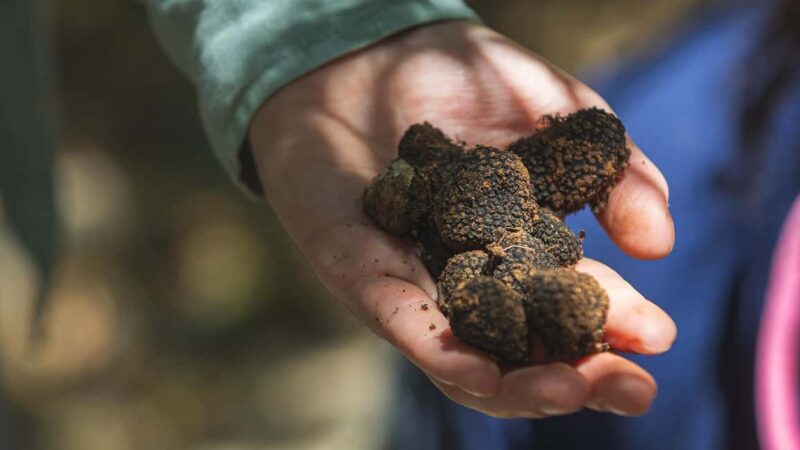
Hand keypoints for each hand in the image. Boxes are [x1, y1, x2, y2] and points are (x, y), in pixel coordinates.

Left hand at [249, 21, 675, 417]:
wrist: (371, 49)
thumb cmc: (463, 78)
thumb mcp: (554, 114)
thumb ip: (608, 171)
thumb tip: (660, 242)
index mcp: (518, 251)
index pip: (570, 305)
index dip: (616, 324)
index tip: (660, 336)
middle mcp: (467, 280)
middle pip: (522, 350)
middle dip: (579, 375)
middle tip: (633, 391)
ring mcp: (411, 280)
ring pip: (461, 356)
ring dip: (513, 383)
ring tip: (568, 388)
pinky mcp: (356, 267)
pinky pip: (393, 315)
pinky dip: (434, 345)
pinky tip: (477, 369)